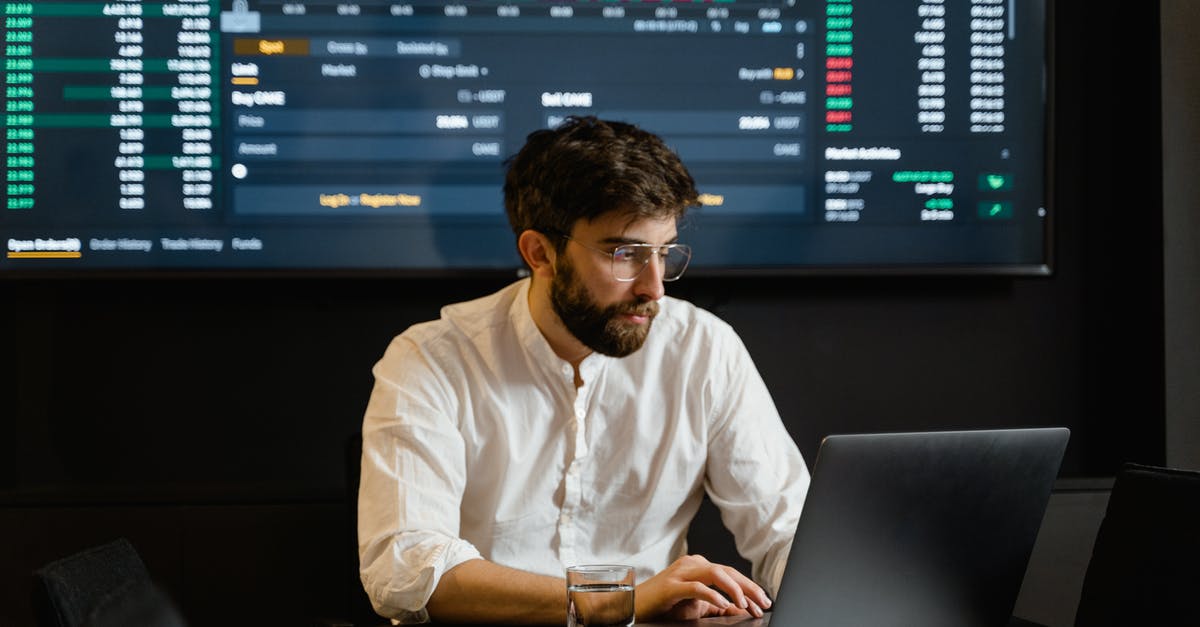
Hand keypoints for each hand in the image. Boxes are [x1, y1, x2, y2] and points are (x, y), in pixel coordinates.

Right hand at [634, 554, 770, 620]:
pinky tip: (723, 603)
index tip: (764, 602)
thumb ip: (717, 604)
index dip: (750, 588)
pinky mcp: (671, 586)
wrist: (635, 606)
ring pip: (715, 573)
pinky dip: (712, 594)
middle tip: (764, 603)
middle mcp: (692, 564)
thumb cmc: (664, 606)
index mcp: (698, 566)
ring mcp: (681, 573)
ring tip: (745, 604)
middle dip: (749, 588)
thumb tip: (741, 610)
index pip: (730, 574)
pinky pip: (696, 587)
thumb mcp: (696, 606)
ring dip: (734, 589)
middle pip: (727, 571)